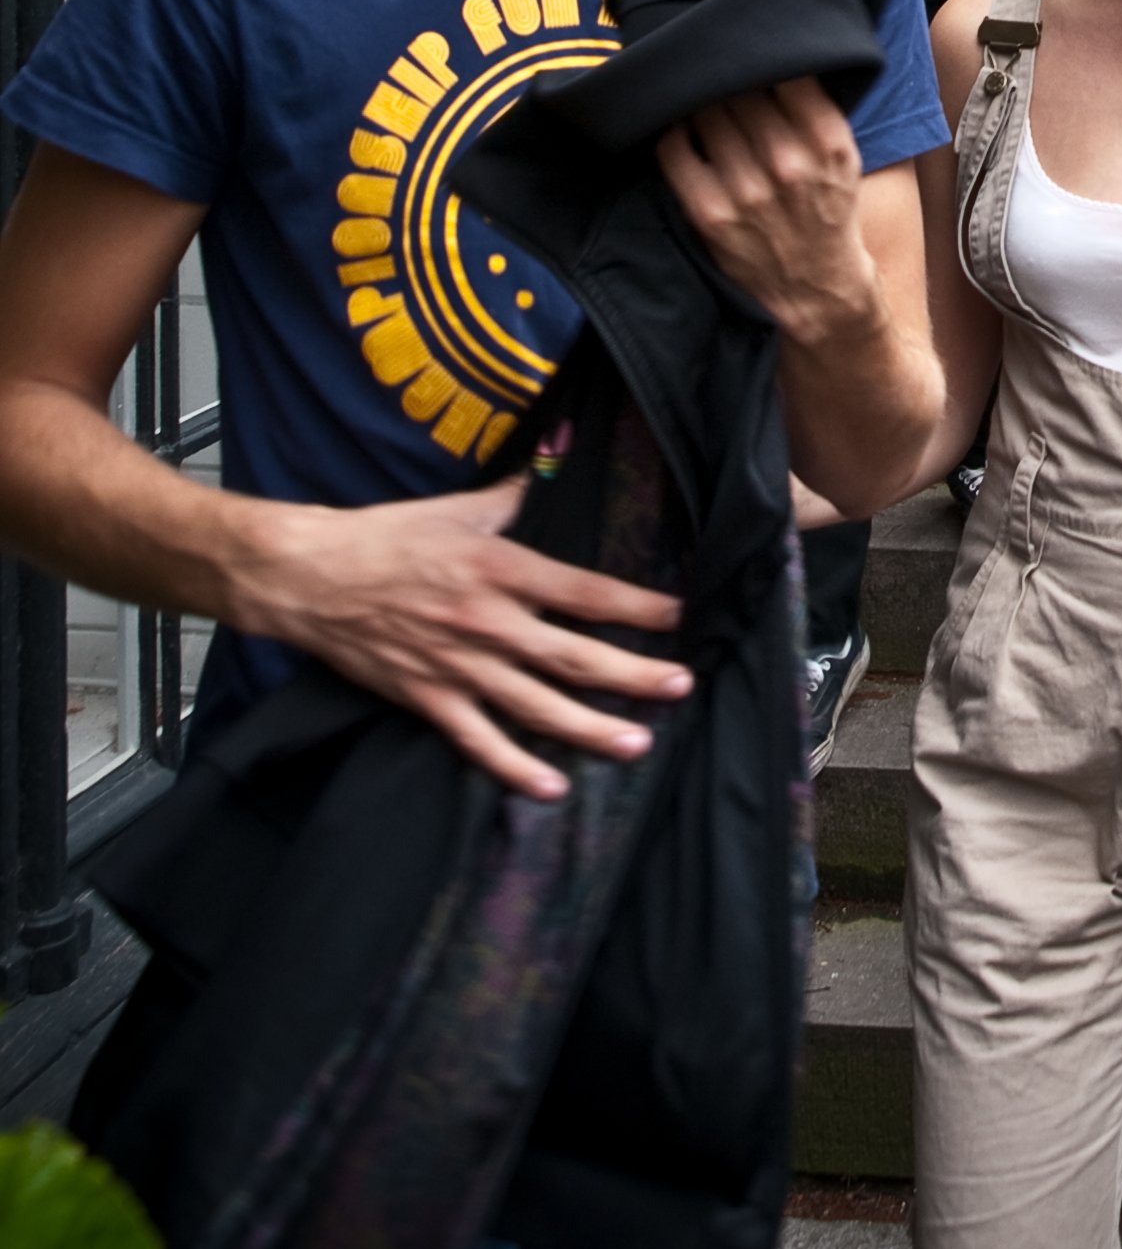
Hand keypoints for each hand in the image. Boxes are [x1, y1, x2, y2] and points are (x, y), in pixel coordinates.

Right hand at [244, 481, 691, 802]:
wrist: (313, 578)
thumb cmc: (387, 535)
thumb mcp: (459, 507)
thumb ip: (513, 495)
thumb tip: (551, 460)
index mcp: (504, 570)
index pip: (587, 592)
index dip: (638, 607)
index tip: (680, 617)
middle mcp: (491, 623)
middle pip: (576, 657)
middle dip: (635, 676)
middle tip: (681, 686)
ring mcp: (461, 668)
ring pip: (538, 708)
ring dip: (592, 729)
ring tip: (637, 744)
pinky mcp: (429, 700)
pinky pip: (479, 742)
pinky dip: (515, 769)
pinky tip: (550, 787)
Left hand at [656, 78, 879, 349]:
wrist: (817, 285)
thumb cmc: (827, 209)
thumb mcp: (843, 156)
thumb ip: (816, 108)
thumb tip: (772, 57)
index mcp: (829, 144)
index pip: (785, 74)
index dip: (764, 58)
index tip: (752, 54)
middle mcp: (789, 165)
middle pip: (741, 92)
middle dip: (729, 79)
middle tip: (718, 72)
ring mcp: (748, 192)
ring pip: (707, 116)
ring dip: (700, 102)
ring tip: (700, 97)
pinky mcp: (712, 214)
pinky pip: (675, 152)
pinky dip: (673, 133)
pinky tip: (681, 130)